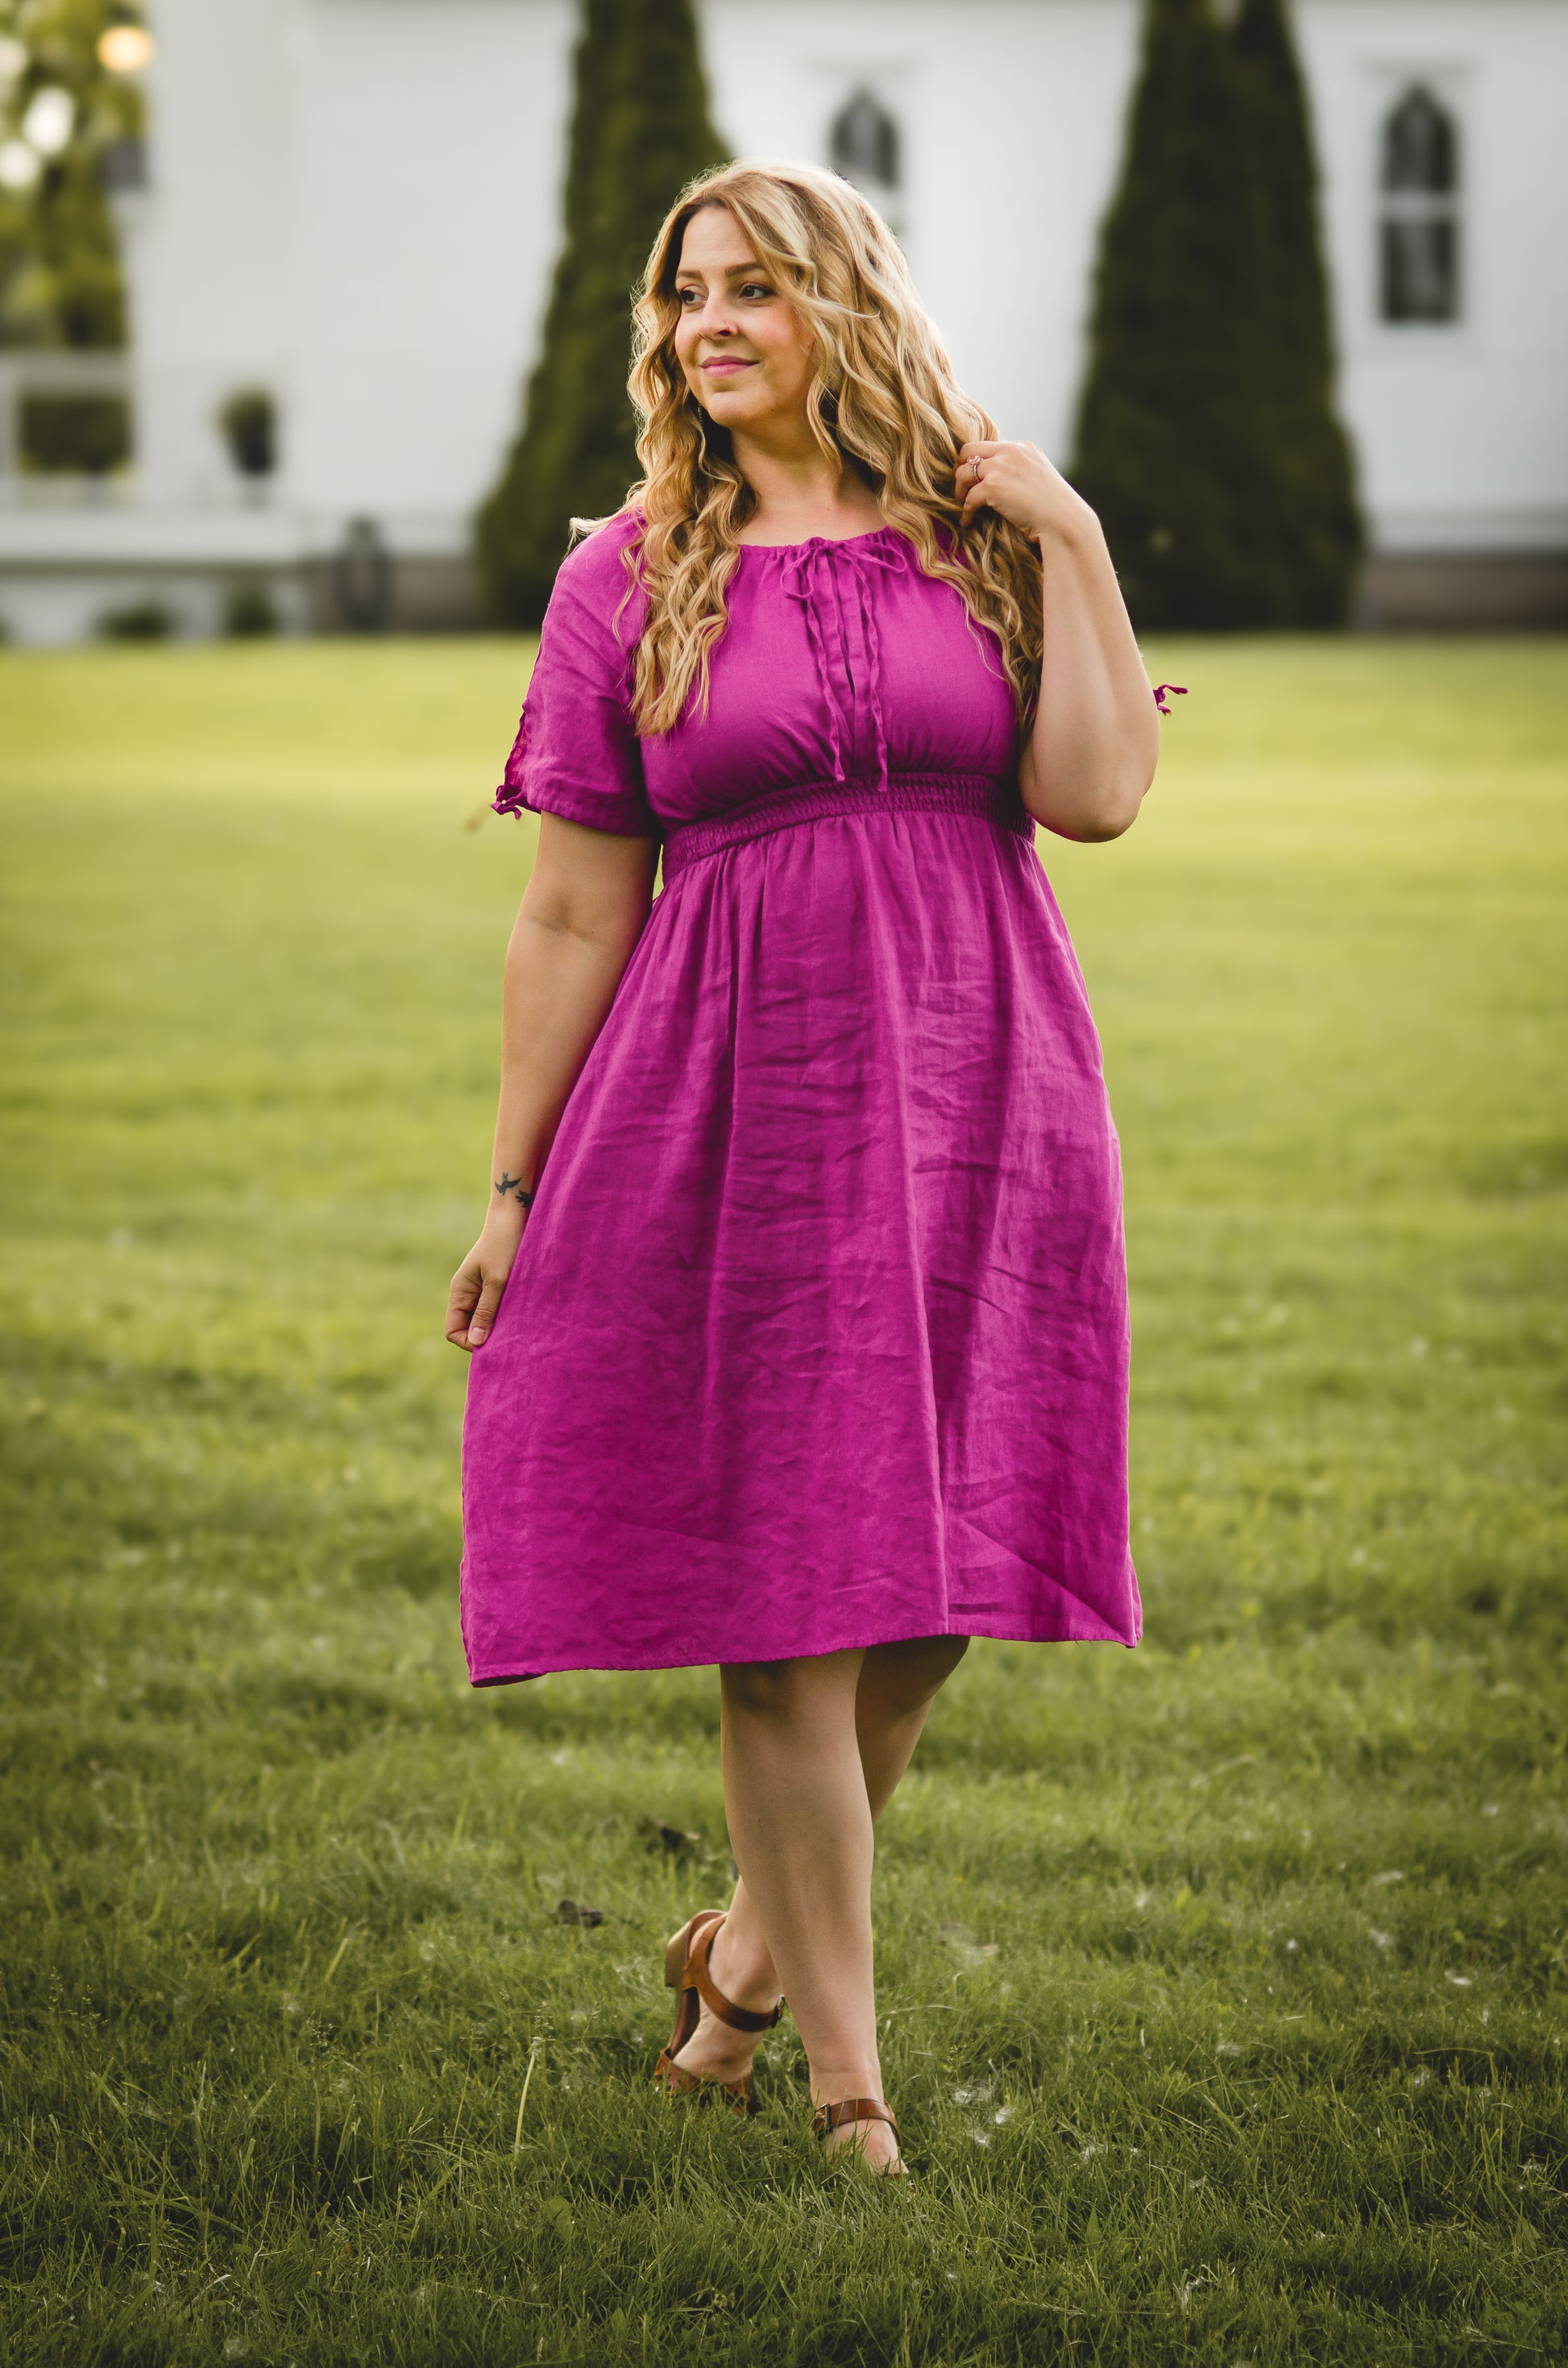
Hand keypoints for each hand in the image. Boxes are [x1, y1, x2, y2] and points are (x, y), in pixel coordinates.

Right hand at [445, 1210, 523, 1352]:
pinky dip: (506, 1315)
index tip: (493, 1341)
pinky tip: (521, 1312)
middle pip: (469, 1329)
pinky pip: (497, 1309)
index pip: (453, 1331)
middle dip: (486, 1336)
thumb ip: (486, 1310)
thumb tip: (476, 1342)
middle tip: (509, 1336)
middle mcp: (467, 1294)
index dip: (469, 1341)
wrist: (515, 1216)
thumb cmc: (505, 1245)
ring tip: (517, 1323)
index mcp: (460, 1292)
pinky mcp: (497, 1286)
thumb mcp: (497, 1280)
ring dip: (498, 1325)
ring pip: (485, 1320)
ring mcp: (481, 1290)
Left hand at [956, 440, 1097, 548]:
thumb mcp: (1039, 479)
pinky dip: (966, 512)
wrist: (1063, 521)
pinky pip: (968, 498)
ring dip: (960, 491)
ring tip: (963, 505)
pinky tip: (968, 522)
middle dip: (961, 469)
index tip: (975, 479)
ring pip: (963, 473)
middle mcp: (1011, 451)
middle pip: (968, 451)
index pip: (990, 447)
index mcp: (1023, 447)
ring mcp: (1000, 467)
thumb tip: (1004, 484)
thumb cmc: (1055, 509)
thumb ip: (1021, 472)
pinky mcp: (993, 486)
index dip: (979, 463)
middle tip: (962, 488)